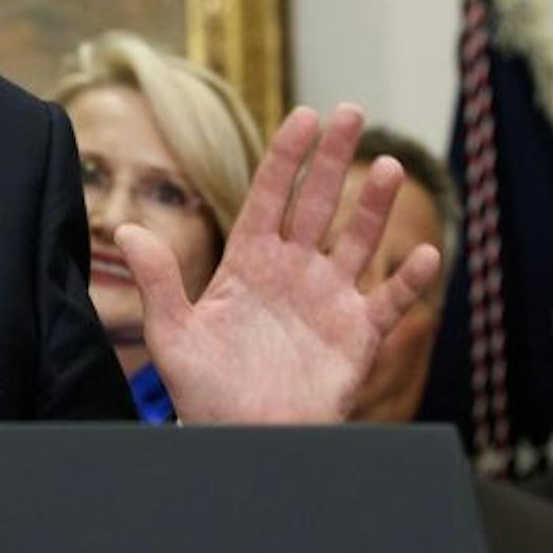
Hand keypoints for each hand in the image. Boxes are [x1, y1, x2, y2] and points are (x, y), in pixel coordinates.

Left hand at [116, 103, 440, 423]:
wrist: (243, 441)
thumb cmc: (204, 392)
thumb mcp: (173, 336)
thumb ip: (158, 281)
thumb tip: (126, 231)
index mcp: (248, 264)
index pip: (269, 198)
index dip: (286, 157)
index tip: (304, 116)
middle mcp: (292, 273)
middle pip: (317, 205)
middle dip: (333, 159)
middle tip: (352, 112)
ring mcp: (328, 301)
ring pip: (358, 242)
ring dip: (373, 206)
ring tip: (386, 166)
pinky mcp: (357, 335)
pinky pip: (390, 302)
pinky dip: (410, 280)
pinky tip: (425, 253)